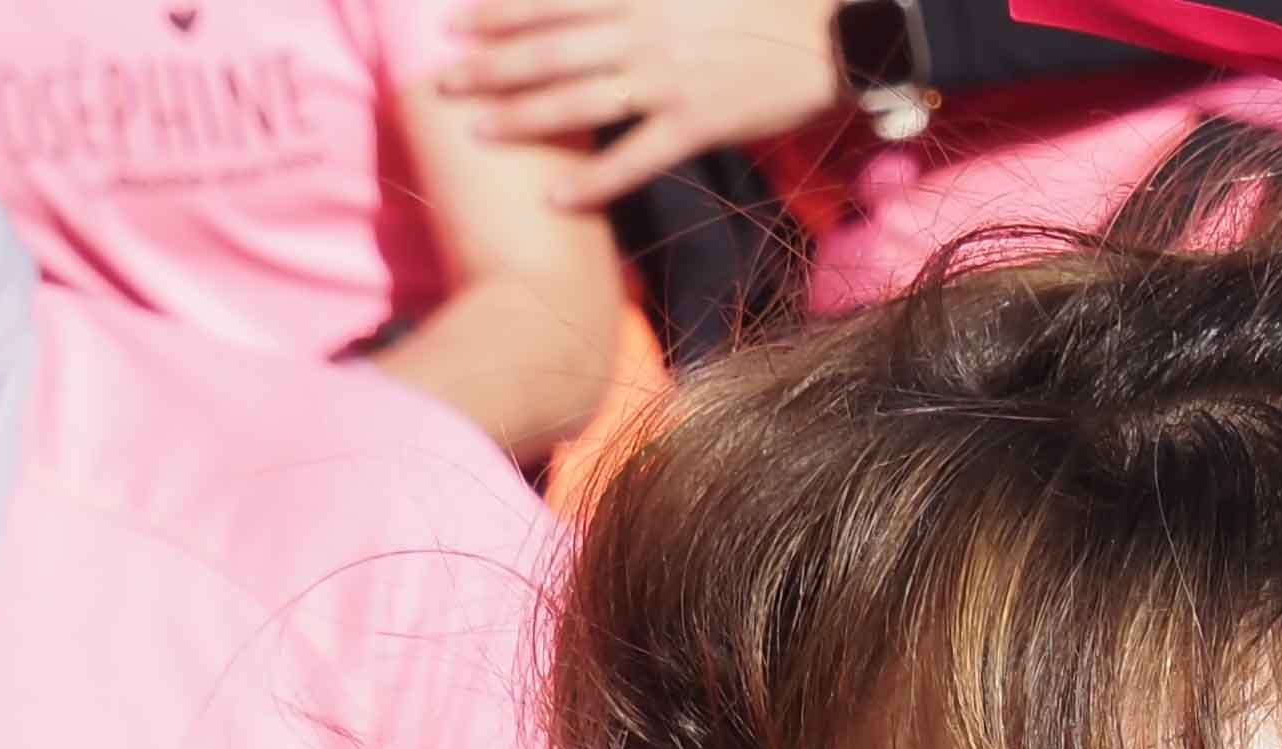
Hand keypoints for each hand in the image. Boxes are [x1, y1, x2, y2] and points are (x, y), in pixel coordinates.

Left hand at [427, 0, 839, 210]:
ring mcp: (669, 82)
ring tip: (476, 133)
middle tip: (442, 82)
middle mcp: (644, 33)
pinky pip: (634, 158)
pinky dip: (592, 180)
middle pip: (548, 52)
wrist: (839, 32)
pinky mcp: (699, 124)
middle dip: (489, 66)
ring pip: (578, 103)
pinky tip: (554, 197)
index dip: (497, 11)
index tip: (453, 20)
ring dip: (522, 119)